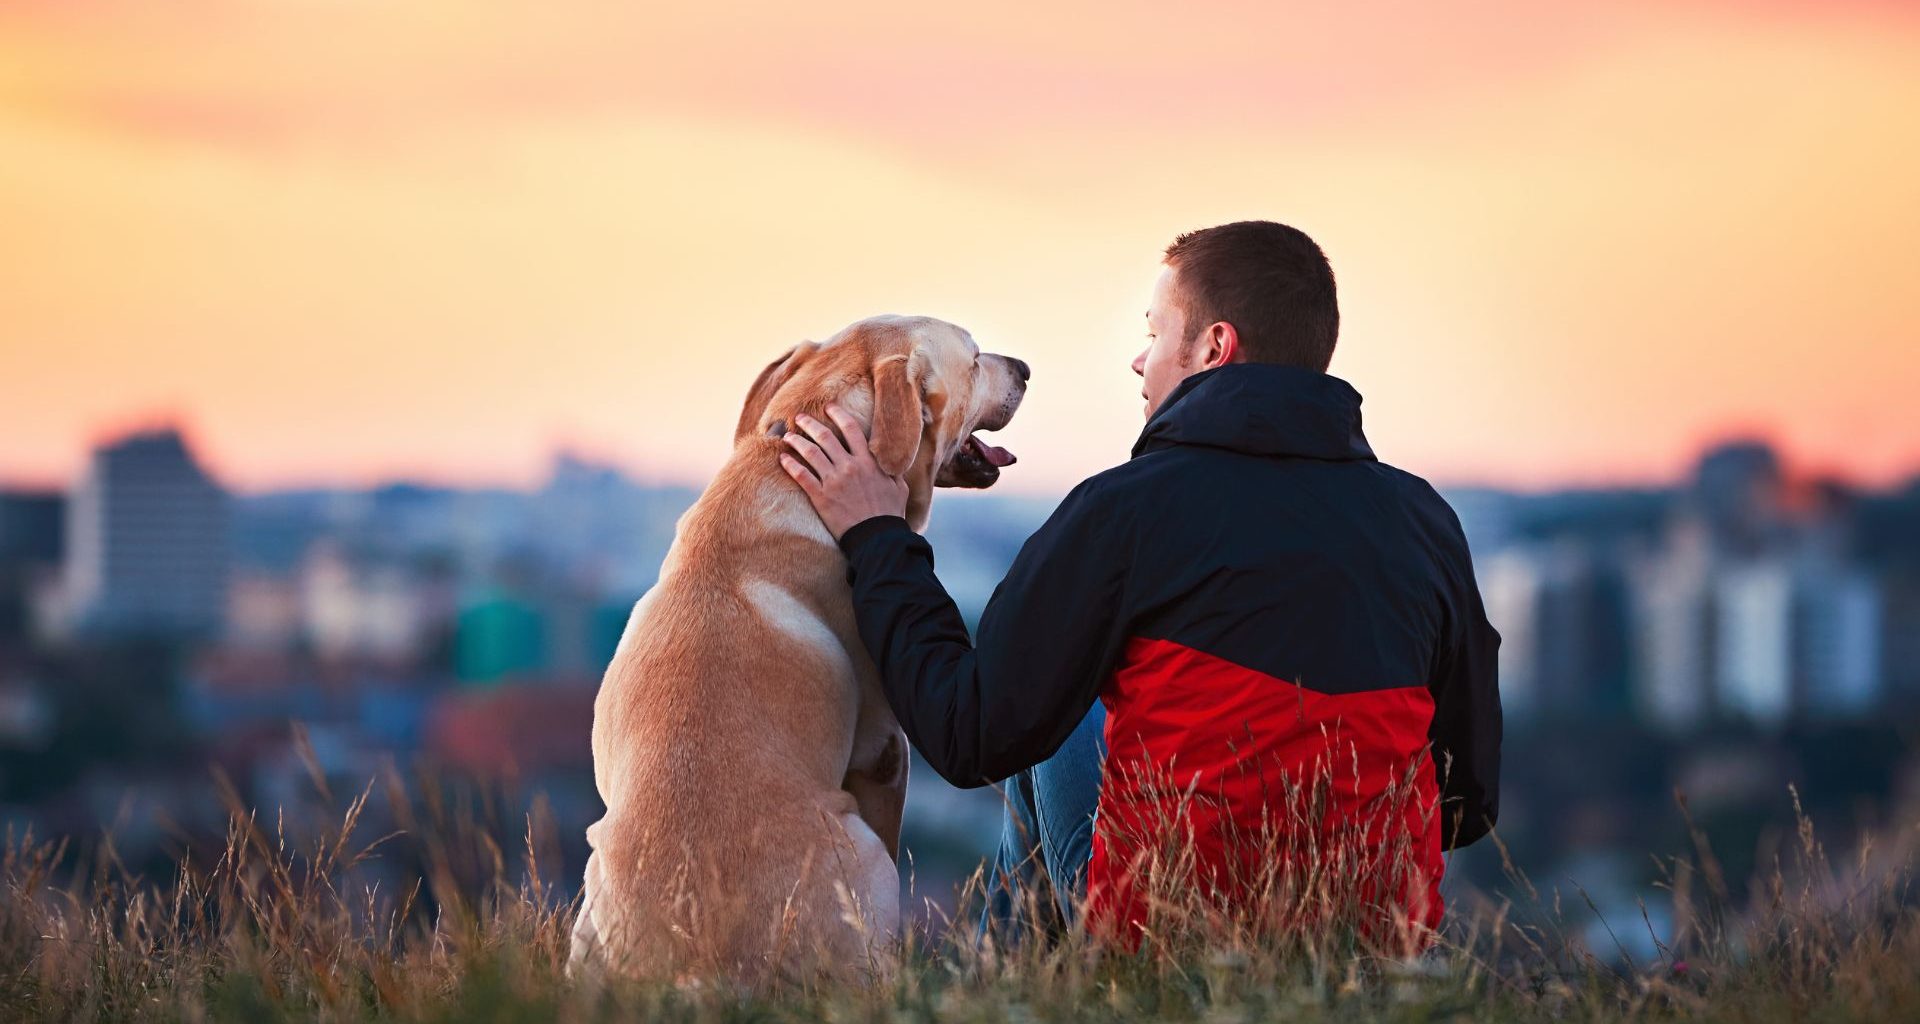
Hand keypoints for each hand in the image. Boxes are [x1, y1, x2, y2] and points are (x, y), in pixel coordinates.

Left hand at [779, 406, 908, 540]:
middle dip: (810, 423)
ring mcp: (833, 481)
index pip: (851, 428)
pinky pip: (802, 476)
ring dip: (797, 441)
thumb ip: (892, 469)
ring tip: (787, 435)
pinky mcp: (821, 497)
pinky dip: (791, 465)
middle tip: (800, 417)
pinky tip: (783, 458)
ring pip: (810, 453)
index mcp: (868, 461)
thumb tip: (892, 460)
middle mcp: (849, 466)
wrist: (878, 538)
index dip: (838, 414)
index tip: (828, 407)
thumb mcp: (899, 487)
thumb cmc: (890, 514)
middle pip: (825, 436)